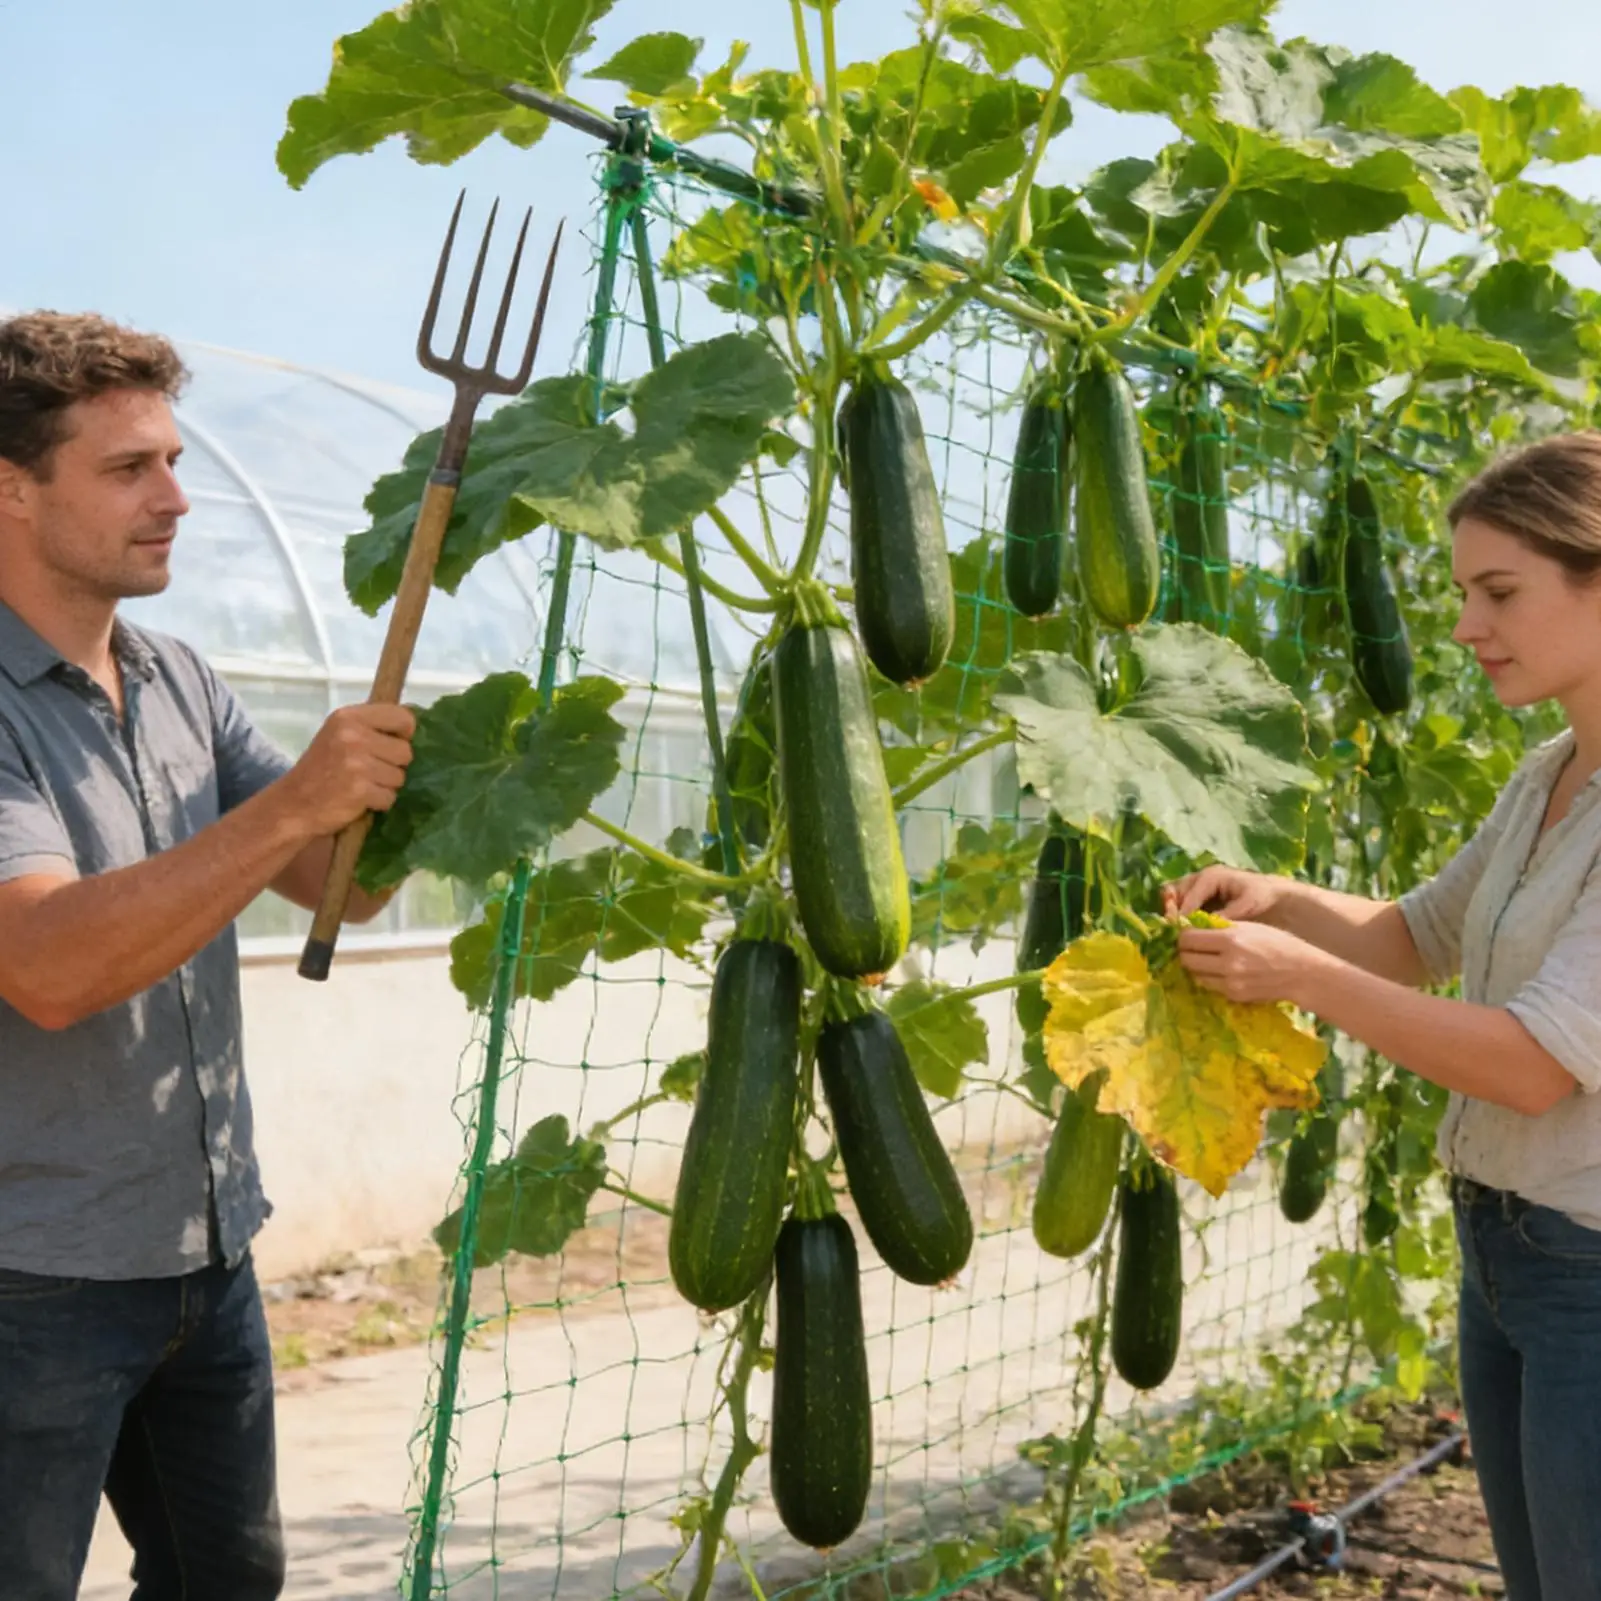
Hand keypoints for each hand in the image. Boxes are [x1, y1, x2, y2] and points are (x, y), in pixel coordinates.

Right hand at [279, 704, 415, 838]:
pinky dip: (378, 803)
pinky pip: (389, 797)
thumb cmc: (321, 769)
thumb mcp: (340, 735)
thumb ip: (371, 728)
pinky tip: (358, 799)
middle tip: (368, 771)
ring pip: (400, 776)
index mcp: (348, 716)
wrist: (293, 805)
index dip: (404, 734)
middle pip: (405, 751)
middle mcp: (352, 735)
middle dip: (393, 765)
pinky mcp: (360, 789)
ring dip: (385, 785)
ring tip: (361, 785)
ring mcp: (356, 763)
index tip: (390, 745)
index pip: (403, 717)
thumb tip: (414, 726)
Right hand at [1162, 864, 1288, 923]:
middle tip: (1174, 929)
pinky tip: (1183, 927)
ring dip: (1172, 910)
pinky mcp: (1198, 894)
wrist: (1272, 892)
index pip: (1188, 896)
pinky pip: (1180, 900)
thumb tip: (1206, 927)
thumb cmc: (1261, 896)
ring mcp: (1197, 884)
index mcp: (1211, 876)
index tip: (1180, 931)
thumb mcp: (1246, 906)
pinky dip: (1178, 912)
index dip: (1182, 914)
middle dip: (1171, 910)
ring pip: (1174, 894)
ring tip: (1177, 929)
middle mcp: (1200, 877)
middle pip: (1173, 890)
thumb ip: (1226, 915)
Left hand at [1177, 920, 1333, 1007]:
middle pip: (1186, 959)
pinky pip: (1210, 986)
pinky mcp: (1234, 995)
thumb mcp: (1249, 926)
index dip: (1184, 935)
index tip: (1188, 934)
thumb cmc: (1277, 943)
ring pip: (1195, 975)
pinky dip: (1209, 978)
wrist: (1302, 972)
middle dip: (1186, 952)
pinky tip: (1219, 970)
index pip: (1188, 939)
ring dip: (1196, 966)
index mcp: (1230, 940)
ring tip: (1206, 959)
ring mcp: (1230, 983)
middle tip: (1193, 947)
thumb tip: (1192, 926)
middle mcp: (1227, 963)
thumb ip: (1221, 928)